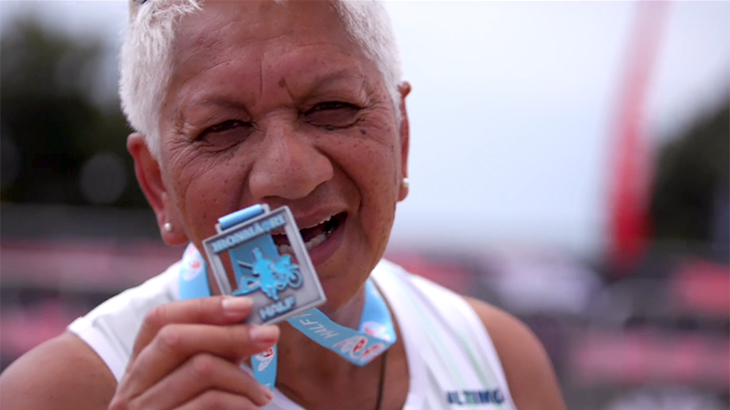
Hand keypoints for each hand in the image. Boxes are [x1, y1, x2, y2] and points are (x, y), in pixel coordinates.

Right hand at [108, 296, 277, 409]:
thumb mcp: (195, 392)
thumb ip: (212, 361)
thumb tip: (252, 328)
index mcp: (139, 371)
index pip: (158, 320)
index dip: (202, 306)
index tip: (244, 305)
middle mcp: (130, 390)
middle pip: (176, 337)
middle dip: (229, 332)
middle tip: (269, 335)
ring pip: (198, 368)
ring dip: (242, 375)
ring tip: (263, 394)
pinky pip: (208, 402)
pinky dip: (240, 401)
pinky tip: (254, 408)